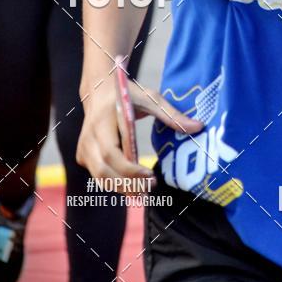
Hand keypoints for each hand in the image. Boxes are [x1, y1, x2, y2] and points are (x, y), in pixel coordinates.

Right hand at [76, 75, 203, 180]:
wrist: (99, 90)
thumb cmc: (128, 94)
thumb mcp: (150, 98)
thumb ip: (172, 115)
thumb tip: (198, 127)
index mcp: (103, 119)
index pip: (111, 152)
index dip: (129, 169)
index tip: (150, 176)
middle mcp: (89, 134)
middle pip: (103, 169)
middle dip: (127, 183)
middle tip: (150, 188)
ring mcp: (83, 146)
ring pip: (99, 176)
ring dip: (122, 187)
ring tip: (144, 191)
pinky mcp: (82, 155)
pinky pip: (98, 175)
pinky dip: (115, 183)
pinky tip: (133, 186)